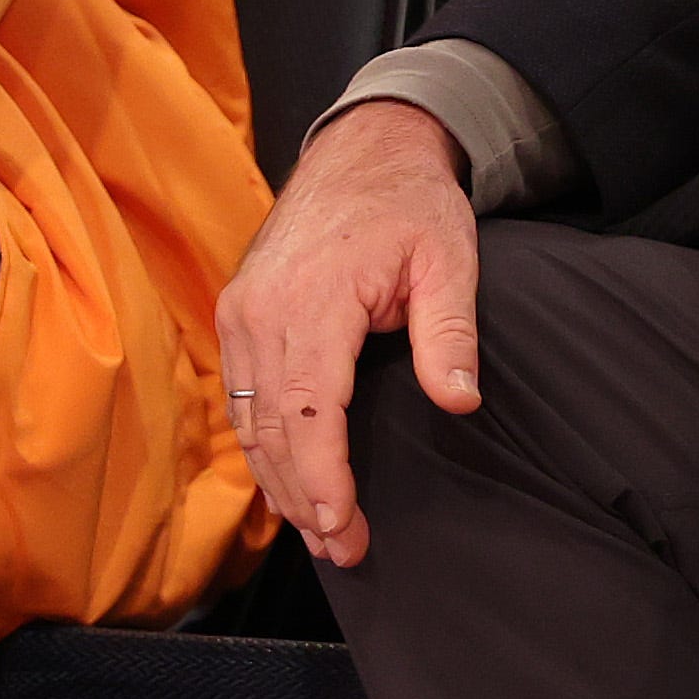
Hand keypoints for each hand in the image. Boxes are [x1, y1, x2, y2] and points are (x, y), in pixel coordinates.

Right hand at [215, 101, 482, 566]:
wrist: (364, 148)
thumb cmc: (411, 203)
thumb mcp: (450, 257)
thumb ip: (450, 332)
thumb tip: (459, 401)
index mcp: (312, 301)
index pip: (308, 412)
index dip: (323, 478)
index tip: (344, 528)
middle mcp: (260, 311)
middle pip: (272, 430)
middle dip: (305, 499)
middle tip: (346, 550)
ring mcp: (241, 312)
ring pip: (250, 421)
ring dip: (281, 482)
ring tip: (322, 534)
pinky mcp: (238, 313)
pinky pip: (244, 396)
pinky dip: (265, 446)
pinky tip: (291, 482)